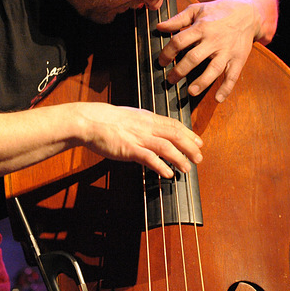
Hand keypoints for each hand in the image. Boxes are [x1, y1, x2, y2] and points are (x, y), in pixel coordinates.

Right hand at [77, 102, 202, 178]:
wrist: (90, 121)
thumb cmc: (107, 120)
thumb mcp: (131, 117)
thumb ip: (144, 124)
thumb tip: (155, 130)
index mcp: (148, 118)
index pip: (174, 124)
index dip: (188, 134)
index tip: (198, 142)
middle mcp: (146, 126)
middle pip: (175, 135)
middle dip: (189, 147)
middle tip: (199, 157)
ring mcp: (138, 138)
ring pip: (166, 147)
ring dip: (179, 158)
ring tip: (187, 168)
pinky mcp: (129, 149)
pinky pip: (148, 157)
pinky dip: (160, 165)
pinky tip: (167, 173)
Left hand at [155, 0, 256, 102]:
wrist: (247, 12)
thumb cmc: (219, 11)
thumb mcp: (197, 10)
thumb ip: (178, 19)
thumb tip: (159, 27)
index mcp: (201, 27)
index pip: (180, 41)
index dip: (167, 52)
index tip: (161, 62)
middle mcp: (214, 40)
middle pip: (194, 57)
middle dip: (180, 70)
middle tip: (170, 80)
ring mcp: (227, 51)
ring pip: (214, 69)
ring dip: (202, 82)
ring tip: (191, 91)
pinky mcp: (238, 59)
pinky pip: (233, 76)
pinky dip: (226, 88)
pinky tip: (218, 99)